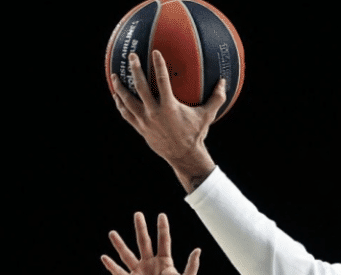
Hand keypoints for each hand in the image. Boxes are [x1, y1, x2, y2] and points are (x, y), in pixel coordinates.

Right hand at [101, 212, 200, 274]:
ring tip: (112, 233)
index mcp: (165, 262)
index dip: (162, 229)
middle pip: (144, 243)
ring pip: (128, 255)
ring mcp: (139, 273)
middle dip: (141, 229)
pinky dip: (112, 266)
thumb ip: (191, 266)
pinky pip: (119, 273)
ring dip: (120, 244)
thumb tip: (198, 249)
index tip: (161, 215)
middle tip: (138, 214)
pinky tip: (105, 257)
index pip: (163, 241)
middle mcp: (150, 264)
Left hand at [111, 50, 225, 191]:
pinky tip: (117, 97)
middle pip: (140, 87)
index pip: (162, 81)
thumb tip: (224, 82)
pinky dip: (120, 105)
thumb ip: (216, 98)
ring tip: (115, 76)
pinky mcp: (140, 128)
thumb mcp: (207, 116)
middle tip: (131, 56)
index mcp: (170, 107)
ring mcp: (145, 121)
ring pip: (128, 101)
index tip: (155, 52)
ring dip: (120, 87)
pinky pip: (127, 114)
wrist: (184, 156)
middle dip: (134, 70)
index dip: (159, 65)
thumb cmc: (196, 134)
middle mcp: (155, 112)